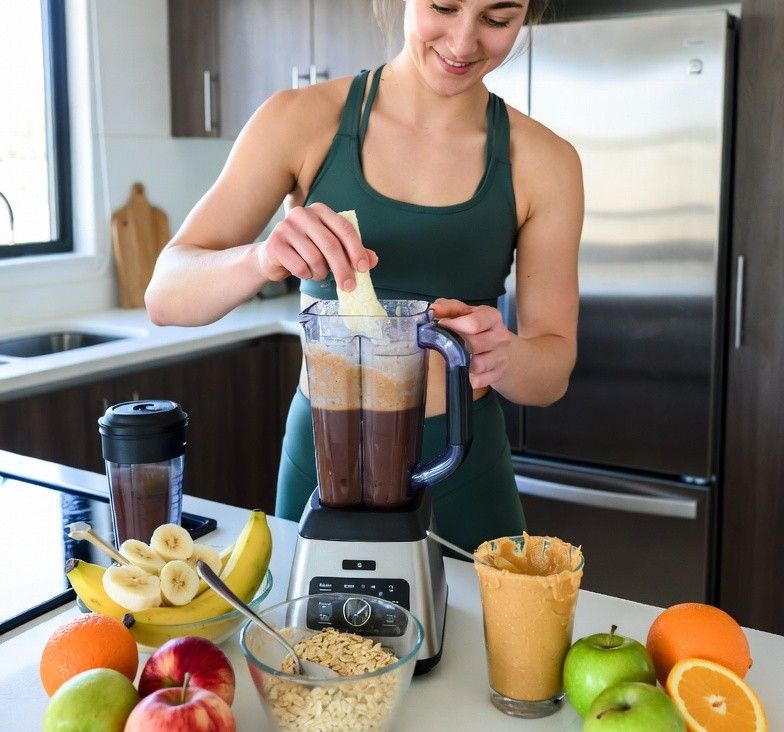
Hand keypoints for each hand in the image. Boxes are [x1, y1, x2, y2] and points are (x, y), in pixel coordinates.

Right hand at [257, 203, 377, 288]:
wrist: (273, 256)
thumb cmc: (306, 251)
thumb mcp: (330, 249)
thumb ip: (351, 252)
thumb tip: (373, 259)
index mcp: (320, 211)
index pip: (345, 229)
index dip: (357, 250)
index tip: (364, 269)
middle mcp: (302, 214)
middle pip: (331, 245)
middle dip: (343, 269)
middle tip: (349, 286)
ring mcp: (286, 227)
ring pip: (315, 258)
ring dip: (320, 273)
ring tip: (317, 273)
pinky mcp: (274, 243)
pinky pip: (300, 266)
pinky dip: (306, 275)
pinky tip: (303, 272)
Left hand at [430, 298, 512, 389]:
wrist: (498, 347)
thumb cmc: (475, 327)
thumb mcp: (463, 312)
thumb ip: (448, 307)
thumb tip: (433, 310)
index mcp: (492, 317)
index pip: (474, 324)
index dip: (453, 327)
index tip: (441, 327)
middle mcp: (501, 336)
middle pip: (473, 345)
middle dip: (454, 345)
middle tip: (443, 344)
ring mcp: (501, 357)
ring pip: (476, 365)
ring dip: (460, 363)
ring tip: (452, 357)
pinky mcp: (498, 374)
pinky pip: (478, 380)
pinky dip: (467, 378)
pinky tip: (462, 371)